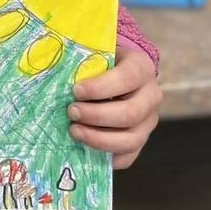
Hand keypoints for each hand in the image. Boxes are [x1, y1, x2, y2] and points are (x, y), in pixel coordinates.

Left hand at [68, 46, 161, 168]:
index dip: (101, 87)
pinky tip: (85, 148)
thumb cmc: (101, 61)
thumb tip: (59, 78)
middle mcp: (151, 95)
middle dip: (97, 115)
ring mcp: (149, 121)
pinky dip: (106, 155)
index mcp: (141, 67)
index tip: (76, 91)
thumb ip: (83, 62)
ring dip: (99, 139)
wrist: (117, 71)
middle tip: (71, 112)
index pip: (127, 78)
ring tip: (75, 131)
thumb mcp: (96, 52)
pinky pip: (128, 156)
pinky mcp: (142, 140)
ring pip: (131, 139)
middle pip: (130, 113)